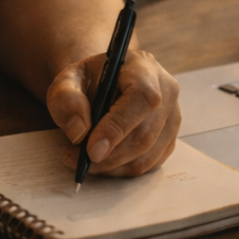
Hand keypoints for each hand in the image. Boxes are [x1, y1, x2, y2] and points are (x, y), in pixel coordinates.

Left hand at [47, 48, 180, 177]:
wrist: (104, 85)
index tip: (90, 151)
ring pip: (146, 156)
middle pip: (145, 135)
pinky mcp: (169, 139)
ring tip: (82, 159)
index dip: (118, 128)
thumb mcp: (67, 80)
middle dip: (108, 156)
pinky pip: (148, 165)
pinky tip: (101, 160)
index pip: (141, 99)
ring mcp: (172, 117)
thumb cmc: (87, 82)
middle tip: (74, 159)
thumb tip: (79, 132)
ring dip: (111, 167)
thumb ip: (66, 99)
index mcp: (143, 68)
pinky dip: (121, 170)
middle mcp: (166, 91)